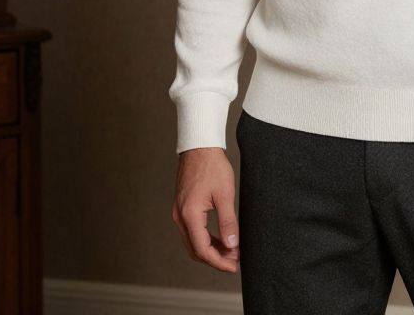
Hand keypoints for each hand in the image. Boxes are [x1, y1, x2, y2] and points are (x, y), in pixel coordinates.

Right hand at [171, 146, 240, 272]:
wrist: (199, 146)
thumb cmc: (212, 166)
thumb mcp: (225, 194)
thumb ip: (228, 221)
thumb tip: (232, 244)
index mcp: (189, 215)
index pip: (202, 249)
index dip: (218, 261)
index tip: (234, 266)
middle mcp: (180, 217)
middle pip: (196, 249)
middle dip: (215, 258)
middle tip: (235, 261)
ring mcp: (179, 212)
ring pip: (193, 242)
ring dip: (211, 249)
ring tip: (231, 251)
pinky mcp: (182, 208)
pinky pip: (192, 231)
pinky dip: (205, 238)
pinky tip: (220, 239)